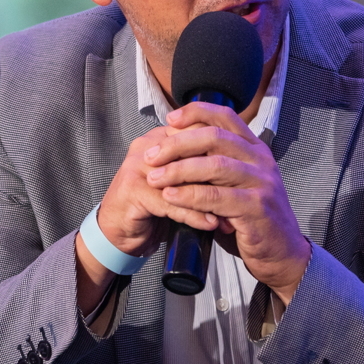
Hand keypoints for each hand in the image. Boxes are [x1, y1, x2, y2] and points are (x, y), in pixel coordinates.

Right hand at [75, 124, 223, 313]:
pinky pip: (170, 201)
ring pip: (182, 177)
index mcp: (159, 138)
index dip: (223, 148)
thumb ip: (198, 167)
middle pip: (190, 150)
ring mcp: (137, 167)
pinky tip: (210, 224)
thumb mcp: (179, 182)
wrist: (119, 234)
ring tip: (230, 214)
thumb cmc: (152, 208)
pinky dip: (193, 214)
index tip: (244, 171)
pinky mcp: (133, 191)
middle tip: (242, 193)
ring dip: (209, 198)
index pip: (197, 129)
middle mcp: (147, 146)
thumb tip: (237, 165)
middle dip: (219, 174)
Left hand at [143, 102, 310, 303]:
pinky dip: (190, 195)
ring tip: (154, 178)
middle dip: (177, 144)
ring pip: (215, 165)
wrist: (282, 254)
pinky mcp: (257, 207)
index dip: (196, 112)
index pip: (225, 117)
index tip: (170, 119)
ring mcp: (262, 182)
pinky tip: (171, 196)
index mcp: (254, 149)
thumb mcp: (233, 184)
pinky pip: (216, 196)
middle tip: (151, 156)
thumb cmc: (250, 219)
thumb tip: (171, 148)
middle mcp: (261, 160)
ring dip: (179, 170)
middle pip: (214, 137)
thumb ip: (213, 165)